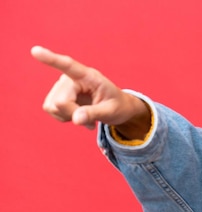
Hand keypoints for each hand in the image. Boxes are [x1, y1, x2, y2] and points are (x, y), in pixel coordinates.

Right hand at [31, 46, 148, 134]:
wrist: (116, 108)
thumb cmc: (116, 106)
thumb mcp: (110, 112)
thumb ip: (94, 114)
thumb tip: (76, 120)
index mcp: (88, 76)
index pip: (68, 65)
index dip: (51, 59)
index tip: (35, 51)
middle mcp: (70, 77)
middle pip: (60, 101)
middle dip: (73, 114)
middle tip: (90, 119)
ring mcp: (61, 85)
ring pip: (52, 107)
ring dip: (68, 116)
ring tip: (85, 115)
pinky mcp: (55, 94)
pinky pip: (51, 110)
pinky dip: (64, 117)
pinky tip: (77, 114)